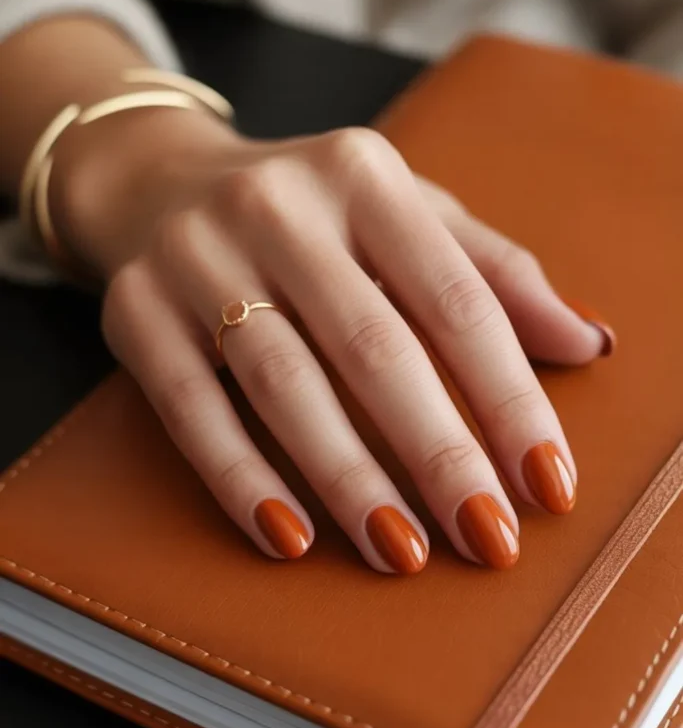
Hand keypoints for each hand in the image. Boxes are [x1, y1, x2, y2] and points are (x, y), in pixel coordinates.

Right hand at [54, 106, 612, 573]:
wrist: (158, 183)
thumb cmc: (309, 214)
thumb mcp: (405, 215)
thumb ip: (495, 274)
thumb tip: (587, 343)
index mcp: (365, 176)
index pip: (456, 299)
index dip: (508, 397)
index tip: (546, 482)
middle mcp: (279, 207)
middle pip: (374, 348)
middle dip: (439, 455)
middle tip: (487, 537)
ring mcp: (198, 257)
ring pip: (285, 385)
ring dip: (348, 478)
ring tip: (402, 551)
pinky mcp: (136, 312)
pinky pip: (192, 408)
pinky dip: (241, 478)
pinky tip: (290, 537)